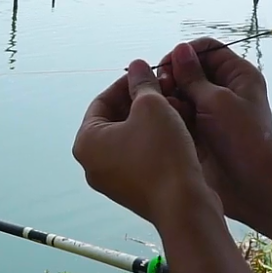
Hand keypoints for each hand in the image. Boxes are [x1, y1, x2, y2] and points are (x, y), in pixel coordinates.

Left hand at [72, 59, 220, 227]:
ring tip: (177, 105)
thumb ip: (142, 83)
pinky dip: (157, 139)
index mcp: (86, 142)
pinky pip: (142, 156)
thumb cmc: (162, 155)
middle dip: (143, 100)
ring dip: (154, 118)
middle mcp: (93, 164)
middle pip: (116, 119)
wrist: (184, 206)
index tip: (148, 73)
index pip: (102, 101)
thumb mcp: (152, 107)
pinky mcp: (135, 190)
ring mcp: (113, 180)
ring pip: (132, 137)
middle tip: (165, 88)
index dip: (127, 82)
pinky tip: (180, 127)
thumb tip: (137, 66)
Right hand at [156, 40, 271, 226]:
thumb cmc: (242, 140)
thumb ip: (193, 76)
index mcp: (237, 75)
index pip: (206, 49)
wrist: (250, 186)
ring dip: (169, 98)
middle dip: (172, 77)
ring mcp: (209, 111)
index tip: (167, 67)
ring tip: (163, 109)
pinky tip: (165, 123)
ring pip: (179, 92)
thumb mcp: (217, 102)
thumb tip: (179, 49)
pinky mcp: (197, 129)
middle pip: (189, 70)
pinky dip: (169, 115)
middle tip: (161, 90)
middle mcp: (223, 89)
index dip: (185, 54)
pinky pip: (177, 113)